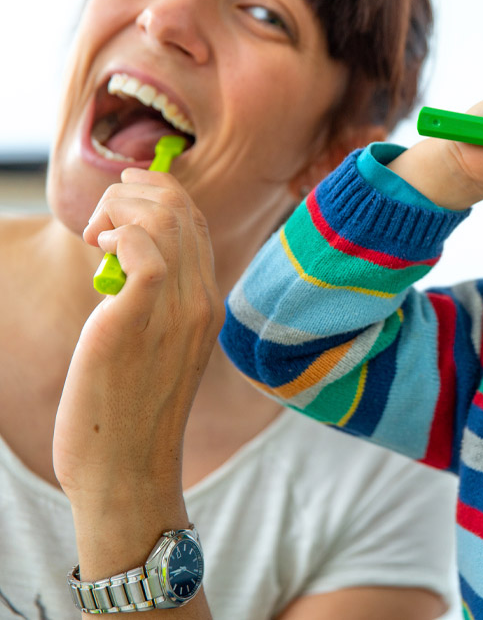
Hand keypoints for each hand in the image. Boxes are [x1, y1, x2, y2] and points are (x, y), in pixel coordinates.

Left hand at [53, 167, 222, 507]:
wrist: (128, 470)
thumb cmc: (131, 412)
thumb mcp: (156, 347)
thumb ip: (153, 304)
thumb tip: (123, 263)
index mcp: (208, 305)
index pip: (196, 222)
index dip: (158, 195)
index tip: (121, 206)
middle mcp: (201, 302)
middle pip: (182, 209)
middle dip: (133, 192)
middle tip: (100, 220)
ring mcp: (176, 312)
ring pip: (164, 219)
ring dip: (119, 208)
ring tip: (95, 237)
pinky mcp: (137, 321)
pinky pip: (142, 251)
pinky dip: (117, 233)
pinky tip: (97, 251)